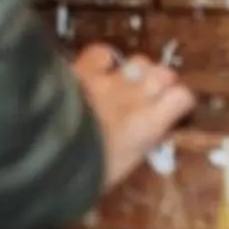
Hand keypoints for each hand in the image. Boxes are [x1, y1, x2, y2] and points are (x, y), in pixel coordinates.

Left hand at [71, 42, 195, 189]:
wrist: (47, 152)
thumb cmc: (84, 175)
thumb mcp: (120, 168)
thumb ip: (136, 147)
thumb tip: (139, 142)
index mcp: (147, 126)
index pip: (181, 98)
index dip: (179, 102)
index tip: (174, 110)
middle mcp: (135, 97)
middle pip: (164, 74)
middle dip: (161, 82)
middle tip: (151, 95)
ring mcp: (110, 81)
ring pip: (140, 62)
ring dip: (138, 70)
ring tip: (128, 80)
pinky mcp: (84, 70)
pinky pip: (103, 53)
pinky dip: (103, 59)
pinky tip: (99, 67)